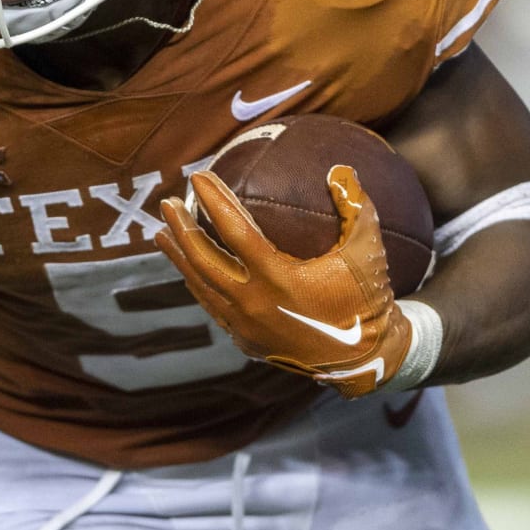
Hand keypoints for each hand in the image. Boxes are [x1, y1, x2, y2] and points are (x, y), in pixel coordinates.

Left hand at [157, 165, 412, 397]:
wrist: (366, 360)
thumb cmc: (366, 300)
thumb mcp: (368, 251)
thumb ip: (356, 207)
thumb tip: (339, 169)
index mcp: (279, 280)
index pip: (236, 232)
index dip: (214, 201)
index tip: (197, 176)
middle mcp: (254, 305)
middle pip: (203, 261)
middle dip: (180, 229)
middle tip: (167, 203)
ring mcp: (246, 327)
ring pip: (201, 286)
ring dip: (179, 258)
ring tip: (161, 233)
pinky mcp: (246, 342)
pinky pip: (213, 307)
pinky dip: (198, 284)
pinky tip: (190, 268)